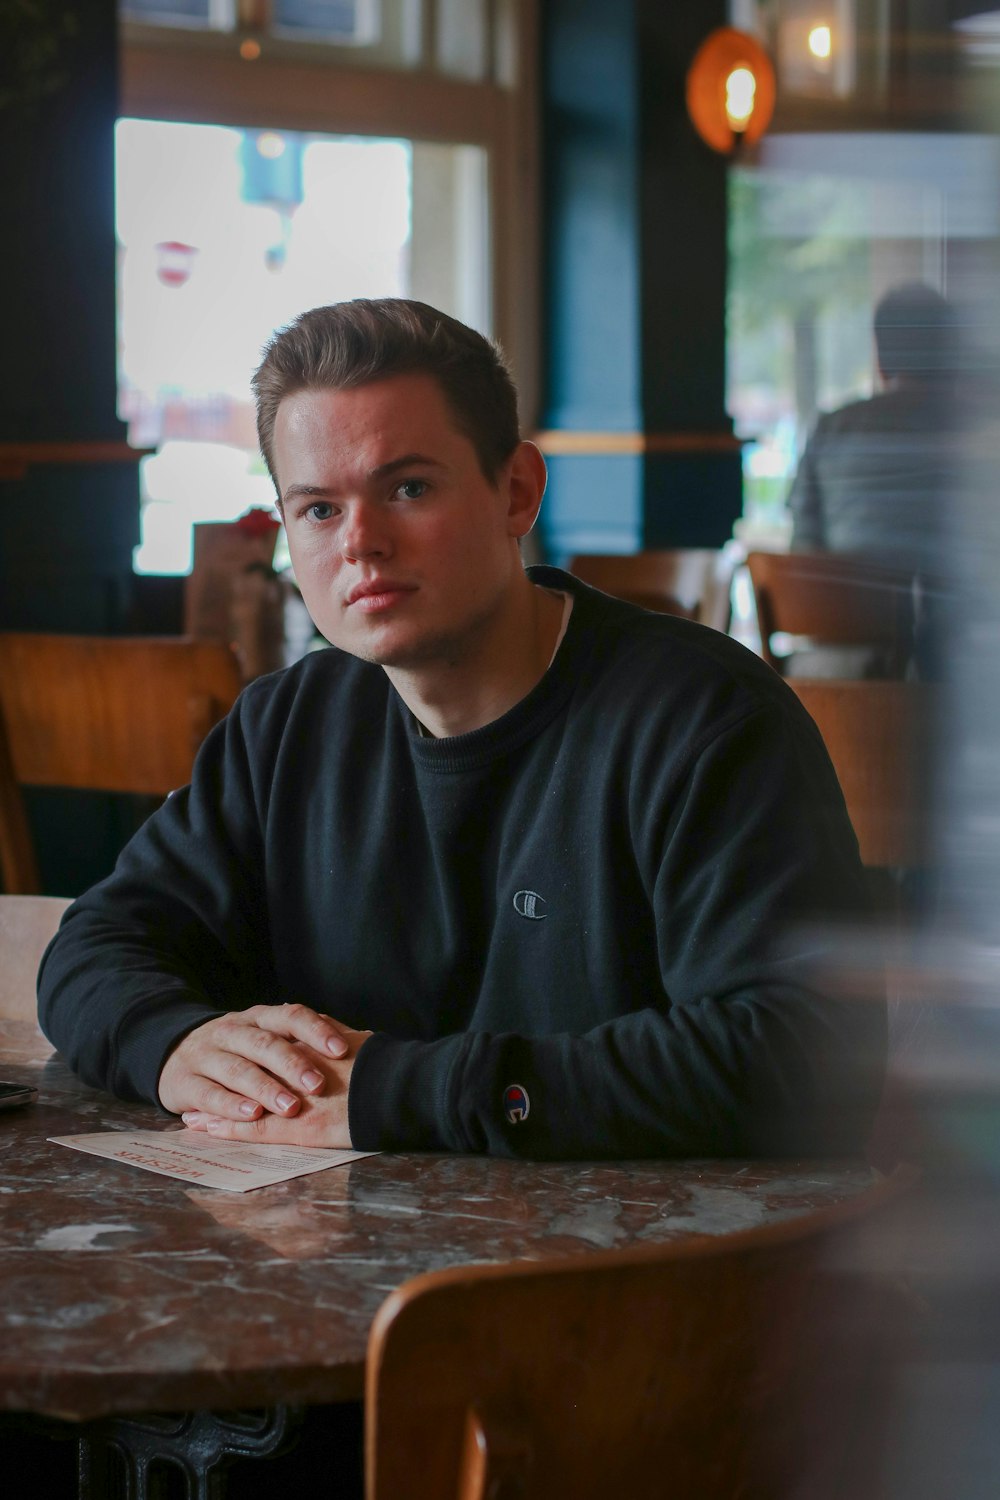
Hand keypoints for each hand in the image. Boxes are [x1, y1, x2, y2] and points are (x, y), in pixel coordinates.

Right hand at [180, 1033, 370, 1147]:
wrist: (171, 1053)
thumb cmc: (237, 1051)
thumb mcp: (265, 1037)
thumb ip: (301, 1041)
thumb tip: (359, 1042)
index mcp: (258, 1019)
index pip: (290, 1016)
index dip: (316, 1031)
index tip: (342, 1049)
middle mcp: (233, 1031)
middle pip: (265, 1044)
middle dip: (293, 1064)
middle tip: (318, 1084)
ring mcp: (207, 1054)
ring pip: (238, 1068)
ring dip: (265, 1088)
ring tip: (289, 1106)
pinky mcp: (185, 1081)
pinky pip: (209, 1093)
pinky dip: (230, 1105)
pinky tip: (251, 1115)